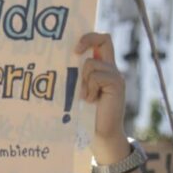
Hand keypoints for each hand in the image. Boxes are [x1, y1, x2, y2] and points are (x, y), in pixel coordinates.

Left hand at [75, 32, 127, 163]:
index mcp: (102, 68)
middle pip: (104, 39)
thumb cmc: (85, 115)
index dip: (88, 37)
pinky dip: (89, 88)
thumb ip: (76, 76)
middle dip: (86, 40)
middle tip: (74, 52)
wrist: (101, 135)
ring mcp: (115, 76)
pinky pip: (96, 76)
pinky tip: (90, 100)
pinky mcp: (116, 84)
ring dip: (83, 80)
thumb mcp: (78, 91)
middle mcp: (111, 68)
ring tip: (84, 96)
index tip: (73, 49)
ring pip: (91, 64)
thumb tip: (56, 62)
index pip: (101, 41)